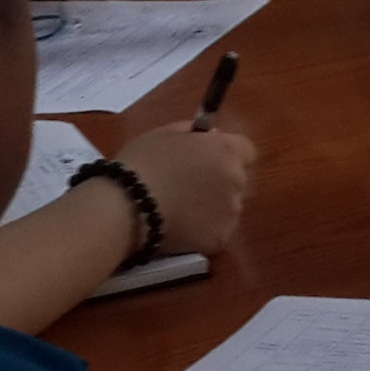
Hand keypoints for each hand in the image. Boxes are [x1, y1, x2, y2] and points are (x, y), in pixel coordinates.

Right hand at [112, 123, 256, 253]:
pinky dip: (201, 232)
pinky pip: (216, 233)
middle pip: (237, 180)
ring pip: (228, 208)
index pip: (245, 150)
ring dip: (211, 208)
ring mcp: (232, 212)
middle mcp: (237, 179)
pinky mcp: (220, 238)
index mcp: (227, 151)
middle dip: (218, 182)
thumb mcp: (165, 134)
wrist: (124, 208)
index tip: (206, 161)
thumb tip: (211, 135)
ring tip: (178, 212)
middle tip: (185, 189)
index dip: (225, 155)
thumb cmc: (141, 164)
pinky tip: (178, 229)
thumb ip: (194, 132)